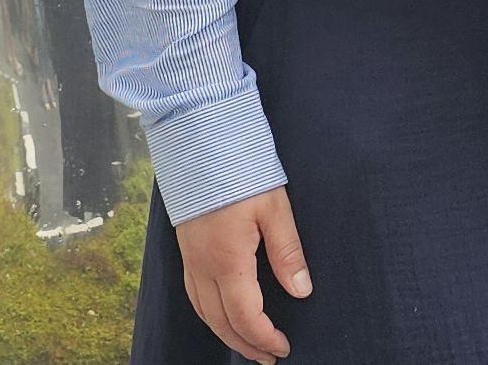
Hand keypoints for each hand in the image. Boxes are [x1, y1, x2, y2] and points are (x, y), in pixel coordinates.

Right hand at [173, 186, 311, 361]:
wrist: (201, 143)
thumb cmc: (240, 171)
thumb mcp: (275, 207)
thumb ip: (288, 252)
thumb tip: (301, 291)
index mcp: (227, 261)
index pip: (245, 316)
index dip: (264, 337)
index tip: (283, 348)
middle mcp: (203, 268)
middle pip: (221, 323)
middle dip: (245, 344)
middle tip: (268, 356)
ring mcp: (190, 260)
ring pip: (204, 313)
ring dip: (226, 334)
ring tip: (248, 344)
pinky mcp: (186, 250)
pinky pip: (194, 296)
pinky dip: (210, 315)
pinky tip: (222, 314)